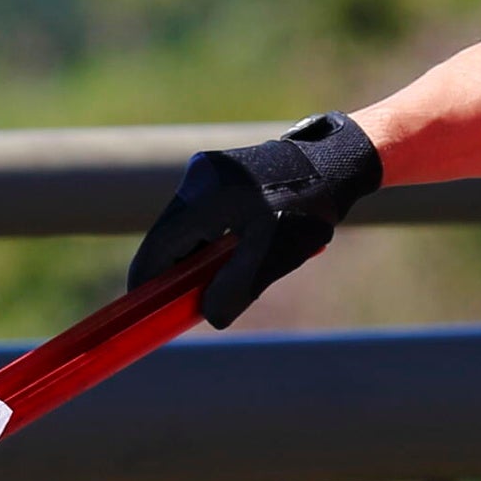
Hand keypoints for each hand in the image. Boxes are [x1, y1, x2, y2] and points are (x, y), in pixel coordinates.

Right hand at [128, 112, 383, 326]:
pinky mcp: (215, 171)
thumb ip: (235, 290)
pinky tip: (236, 252)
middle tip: (188, 303)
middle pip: (167, 237)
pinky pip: (199, 215)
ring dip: (196, 257)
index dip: (149, 282)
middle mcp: (197, 178)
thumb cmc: (306, 211)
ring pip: (184, 227)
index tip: (145, 310)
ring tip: (227, 275)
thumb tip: (207, 316)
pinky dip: (209, 240)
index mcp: (205, 196)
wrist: (334, 164)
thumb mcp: (272, 257)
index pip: (159, 247)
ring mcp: (205, 171)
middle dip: (176, 272)